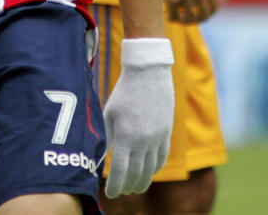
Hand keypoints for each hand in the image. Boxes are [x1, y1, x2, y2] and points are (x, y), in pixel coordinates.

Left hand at [103, 37, 174, 197]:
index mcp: (126, 136)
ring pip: (151, 169)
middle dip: (128, 186)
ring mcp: (158, 138)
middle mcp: (144, 141)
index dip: (115, 186)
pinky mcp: (166, 133)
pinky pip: (162, 157)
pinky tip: (149, 172)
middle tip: (122, 192)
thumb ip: (107, 137)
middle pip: (137, 173)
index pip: (121, 171)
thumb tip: (101, 157)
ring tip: (135, 188)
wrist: (149, 74)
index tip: (110, 194)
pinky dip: (155, 168)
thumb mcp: (109, 113)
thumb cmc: (124, 92)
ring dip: (143, 181)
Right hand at [163, 0, 217, 23]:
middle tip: (187, 20)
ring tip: (177, 18)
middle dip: (196, 21)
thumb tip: (201, 5)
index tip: (199, 16)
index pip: (214, 8)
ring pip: (190, 18)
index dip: (207, 15)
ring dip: (183, 21)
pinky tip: (167, 15)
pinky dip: (171, 18)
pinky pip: (174, 16)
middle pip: (204, 15)